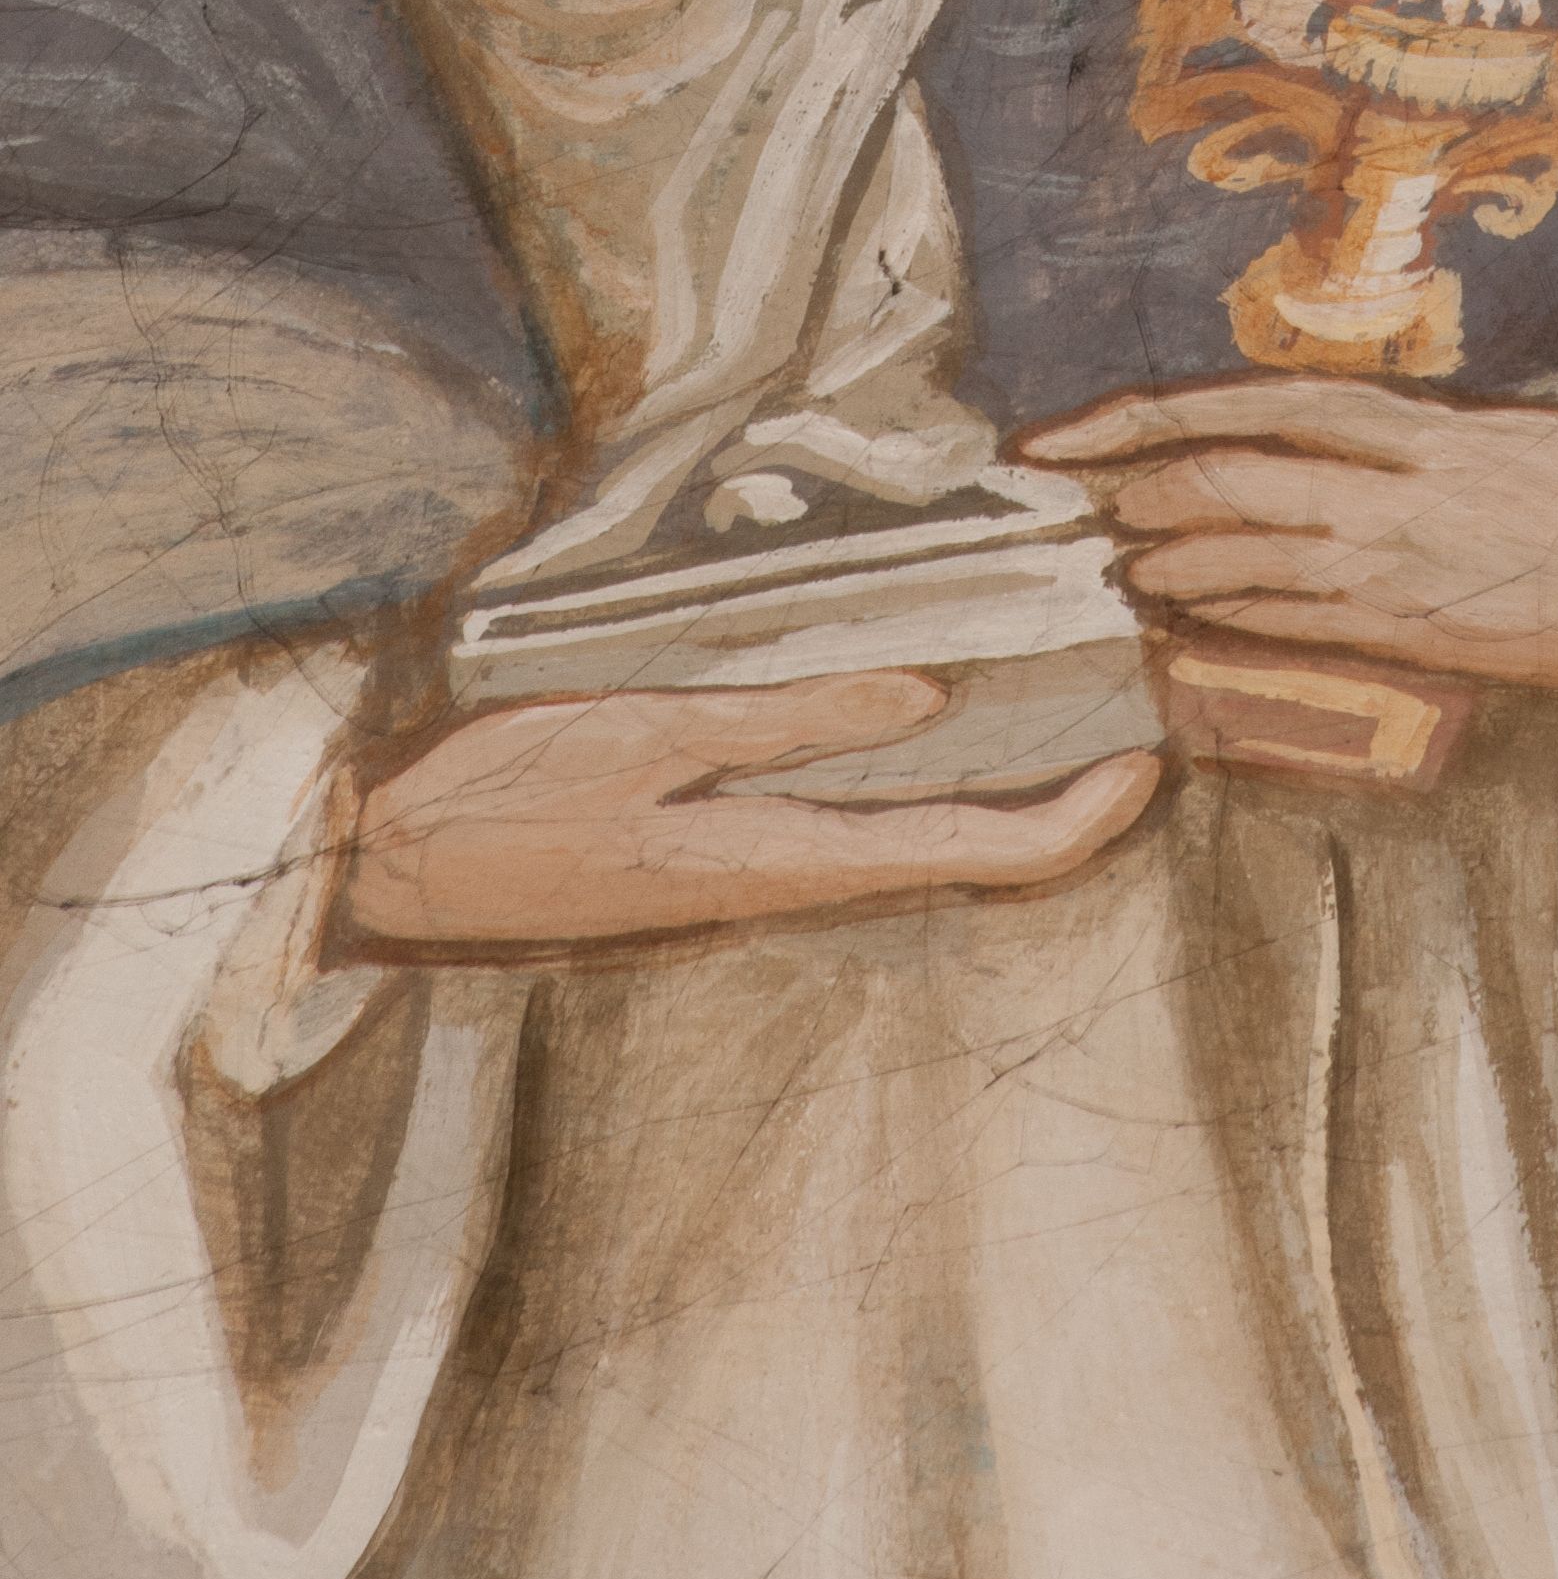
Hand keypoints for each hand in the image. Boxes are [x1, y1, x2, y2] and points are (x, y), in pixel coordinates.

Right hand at [339, 670, 1160, 953]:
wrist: (384, 870)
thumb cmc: (503, 790)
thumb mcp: (647, 727)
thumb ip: (792, 716)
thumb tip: (933, 696)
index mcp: (785, 857)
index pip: (978, 853)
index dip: (1079, 820)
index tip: (1151, 761)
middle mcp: (785, 882)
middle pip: (962, 857)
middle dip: (1057, 803)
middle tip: (1125, 717)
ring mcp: (749, 877)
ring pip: (910, 845)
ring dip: (988, 792)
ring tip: (1051, 708)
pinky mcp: (714, 860)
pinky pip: (847, 832)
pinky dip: (910, 785)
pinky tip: (920, 726)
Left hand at [1023, 380, 1557, 763]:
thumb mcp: (1510, 433)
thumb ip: (1414, 436)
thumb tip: (1325, 436)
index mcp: (1420, 420)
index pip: (1245, 404)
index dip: (1142, 415)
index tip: (1068, 430)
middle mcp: (1398, 487)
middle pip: (1224, 478)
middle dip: (1129, 491)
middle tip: (1067, 504)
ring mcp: (1409, 568)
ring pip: (1247, 557)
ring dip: (1167, 561)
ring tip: (1116, 563)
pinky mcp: (1427, 638)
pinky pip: (1300, 626)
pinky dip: (1230, 618)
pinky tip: (1189, 618)